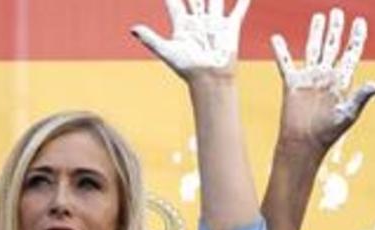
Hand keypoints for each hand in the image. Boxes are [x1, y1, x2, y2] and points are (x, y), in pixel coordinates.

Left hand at [132, 0, 251, 80]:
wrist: (209, 78)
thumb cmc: (187, 67)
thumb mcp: (166, 50)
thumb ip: (150, 38)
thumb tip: (132, 28)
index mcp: (182, 26)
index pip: (175, 4)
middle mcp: (198, 23)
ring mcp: (214, 24)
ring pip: (215, 1)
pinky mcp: (229, 28)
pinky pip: (237, 12)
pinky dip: (242, 3)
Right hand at [271, 8, 374, 155]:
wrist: (304, 143)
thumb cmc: (328, 132)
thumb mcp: (348, 113)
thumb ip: (361, 96)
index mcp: (342, 80)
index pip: (351, 53)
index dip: (356, 37)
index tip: (360, 21)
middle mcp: (326, 76)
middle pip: (332, 45)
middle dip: (336, 28)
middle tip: (337, 11)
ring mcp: (309, 78)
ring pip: (312, 48)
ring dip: (315, 32)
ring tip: (318, 16)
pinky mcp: (292, 83)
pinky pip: (285, 63)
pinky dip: (280, 51)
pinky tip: (276, 38)